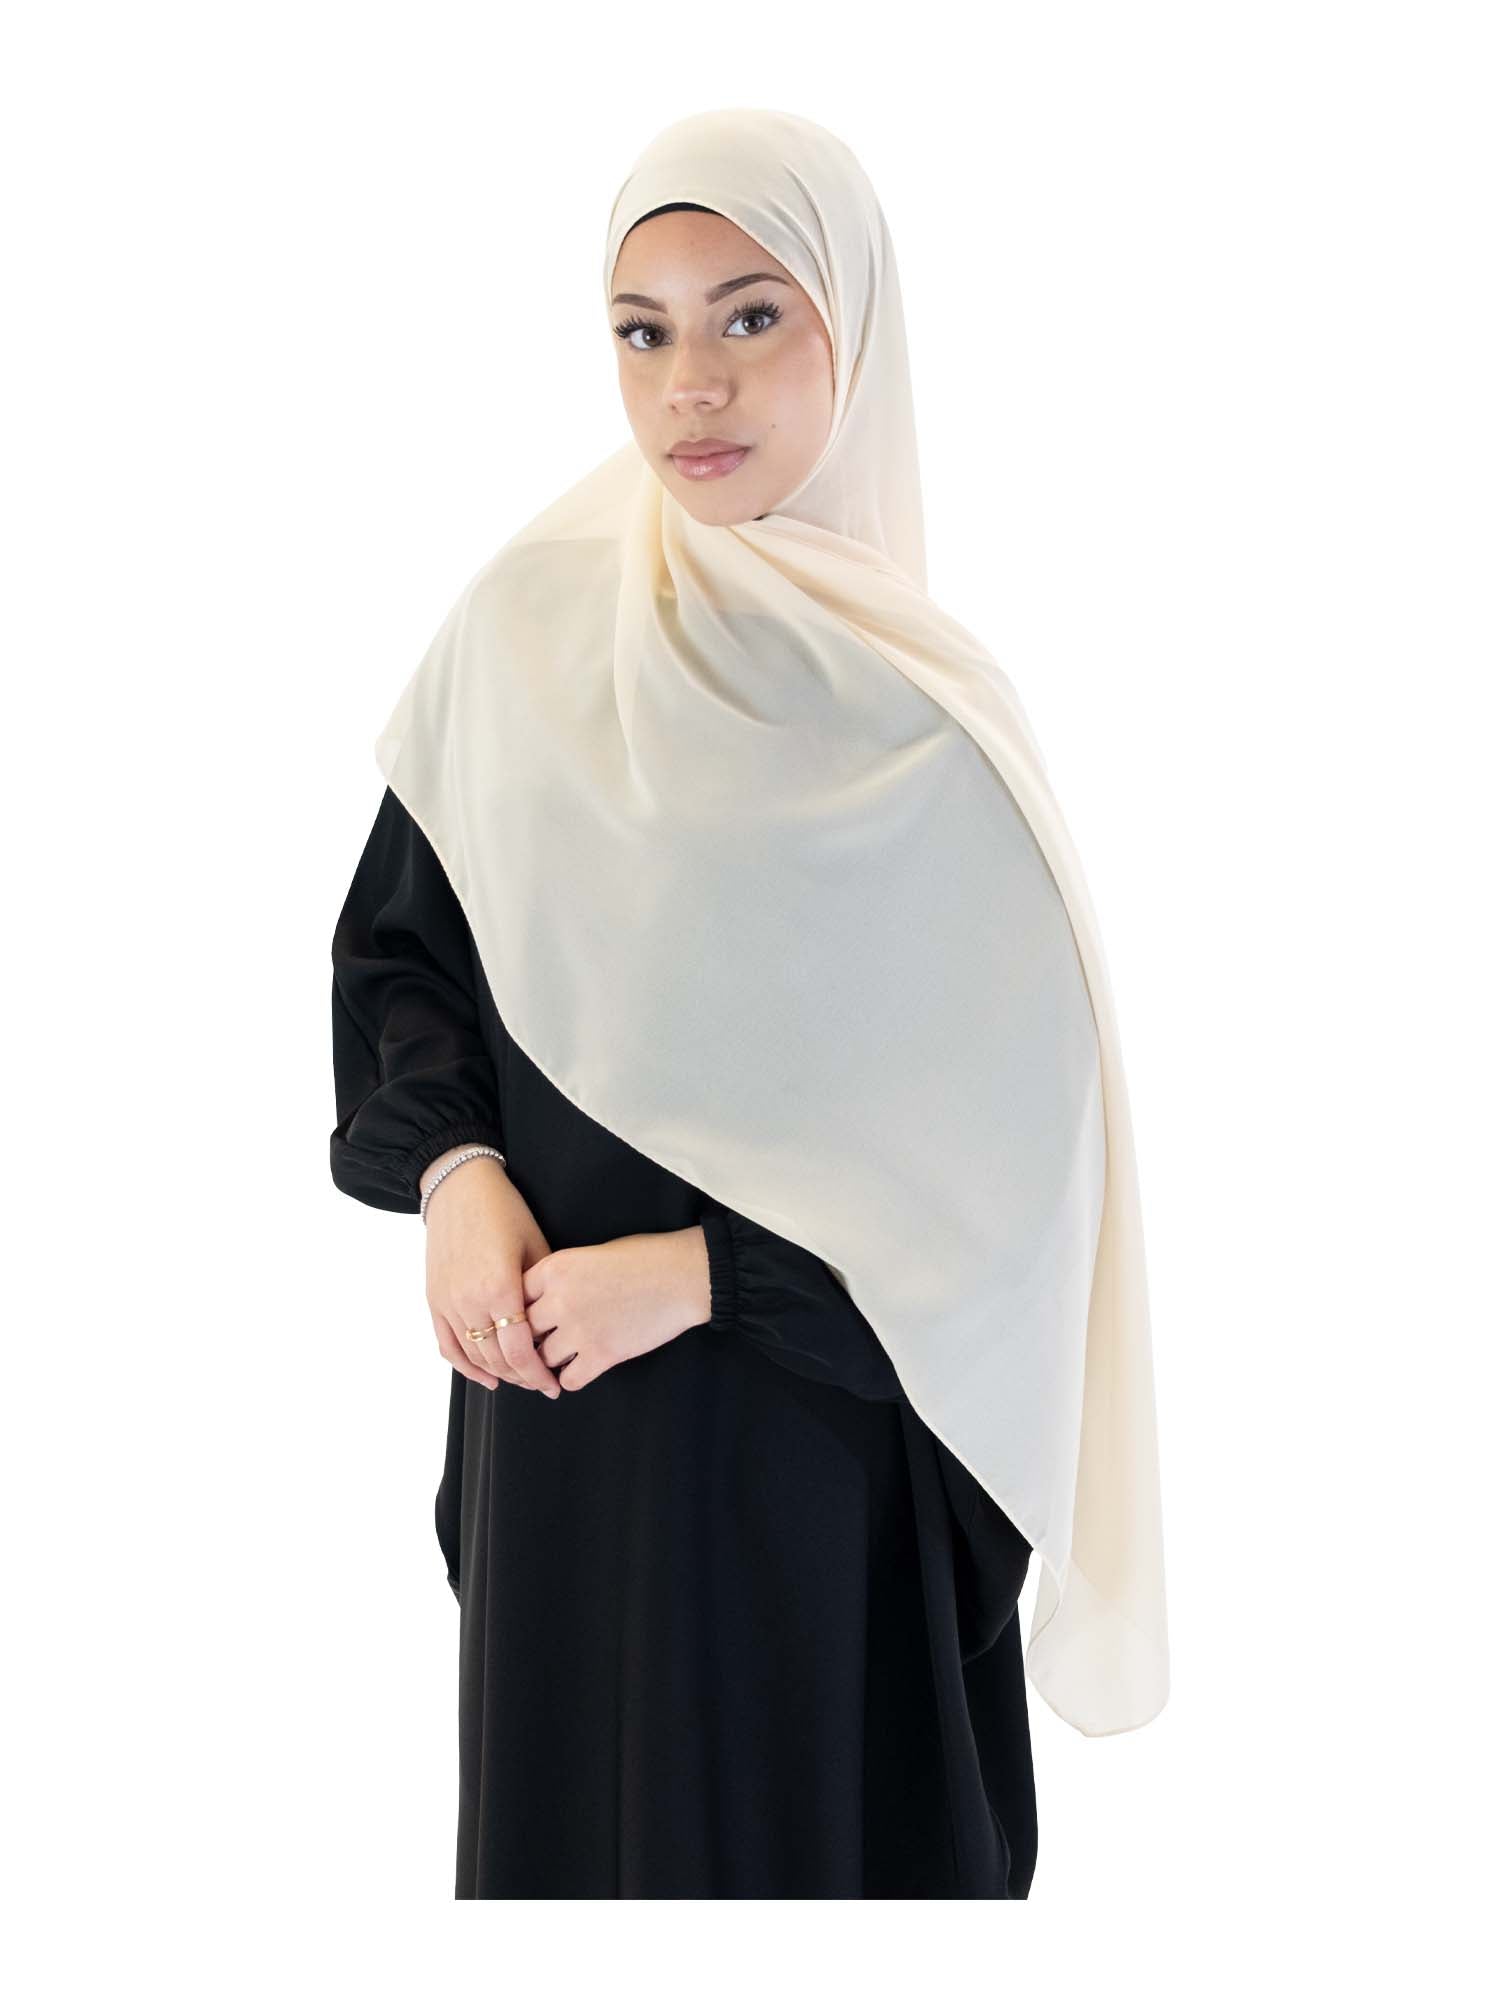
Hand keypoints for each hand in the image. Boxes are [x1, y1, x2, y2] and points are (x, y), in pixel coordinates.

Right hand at [421, 1151, 561, 1397]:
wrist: (458, 1187)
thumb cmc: (503, 1211)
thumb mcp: (536, 1245)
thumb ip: (544, 1289)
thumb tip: (559, 1324)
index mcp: (500, 1288)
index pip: (520, 1352)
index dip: (538, 1375)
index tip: (554, 1385)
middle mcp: (470, 1301)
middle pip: (497, 1360)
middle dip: (523, 1378)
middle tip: (543, 1385)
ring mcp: (448, 1303)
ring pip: (473, 1357)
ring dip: (498, 1374)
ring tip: (521, 1379)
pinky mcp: (434, 1300)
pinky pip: (447, 1345)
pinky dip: (466, 1366)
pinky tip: (486, 1377)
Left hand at [522, 1227, 711, 1392]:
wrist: (682, 1275)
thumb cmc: (643, 1257)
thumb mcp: (590, 1253)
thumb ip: (560, 1277)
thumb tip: (539, 1302)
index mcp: (555, 1269)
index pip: (514, 1297)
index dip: (517, 1311)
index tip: (523, 1318)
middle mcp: (560, 1300)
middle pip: (523, 1331)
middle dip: (528, 1339)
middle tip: (534, 1345)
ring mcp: (580, 1329)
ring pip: (541, 1359)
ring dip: (548, 1361)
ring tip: (557, 1360)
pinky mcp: (603, 1354)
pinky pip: (569, 1379)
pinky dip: (569, 1379)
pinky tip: (579, 1369)